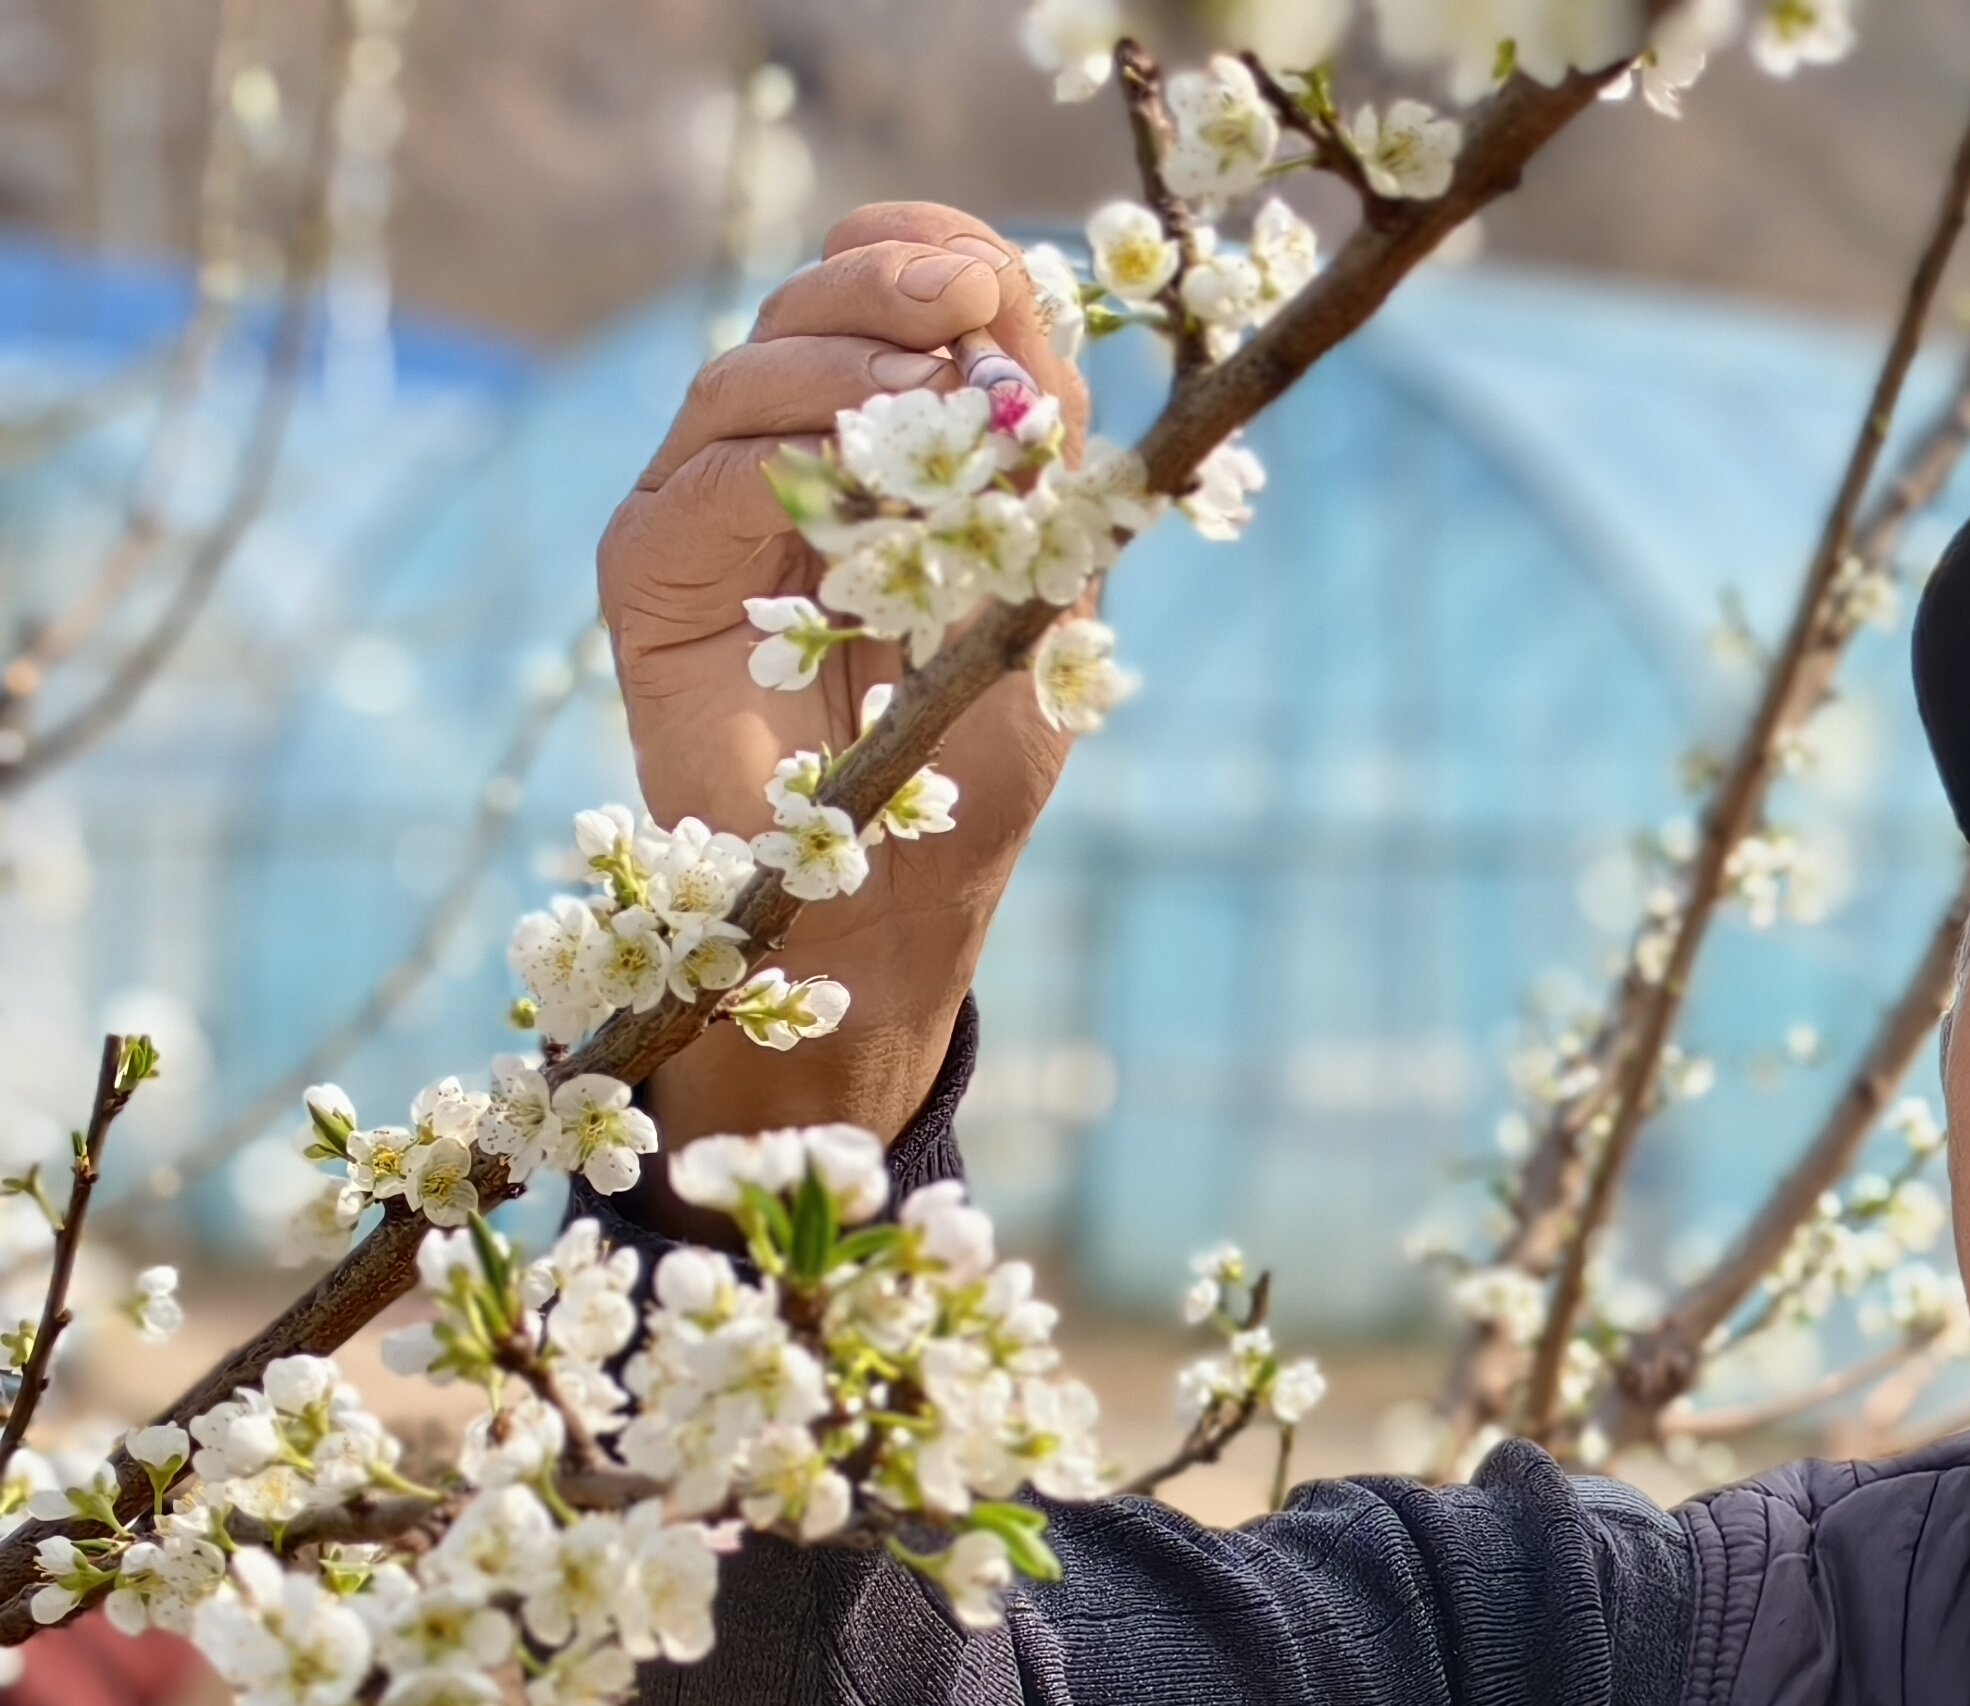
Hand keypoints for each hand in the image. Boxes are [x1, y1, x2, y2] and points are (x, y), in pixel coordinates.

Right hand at [596, 201, 1094, 1153]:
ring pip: (749, 374)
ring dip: (847, 374)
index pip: (890, 292)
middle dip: (889, 287)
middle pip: (812, 305)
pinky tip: (848, 495)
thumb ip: (1044, 472)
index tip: (990, 277)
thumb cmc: (970, 765)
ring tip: (929, 408)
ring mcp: (706, 507)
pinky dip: (780, 466)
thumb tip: (1031, 333)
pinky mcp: (651, 573)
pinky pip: (704, 480)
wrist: (887, 911)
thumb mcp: (1043, 597)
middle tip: (960, 303)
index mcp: (881, 442)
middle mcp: (783, 454)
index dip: (934, 254)